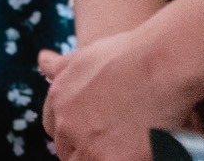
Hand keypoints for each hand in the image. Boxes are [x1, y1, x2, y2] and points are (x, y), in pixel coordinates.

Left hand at [38, 28, 200, 160]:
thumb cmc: (131, 55)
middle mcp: (67, 123)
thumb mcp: (87, 55)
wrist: (161, 63)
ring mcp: (87, 144)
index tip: (92, 130)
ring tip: (127, 146)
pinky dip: (121, 160)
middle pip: (67, 151)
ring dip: (101, 157)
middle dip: (85, 148)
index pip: (53, 127)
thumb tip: (42, 60)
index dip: (72, 131)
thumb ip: (61, 65)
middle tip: (114, 140)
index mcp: (58, 98)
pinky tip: (140, 153)